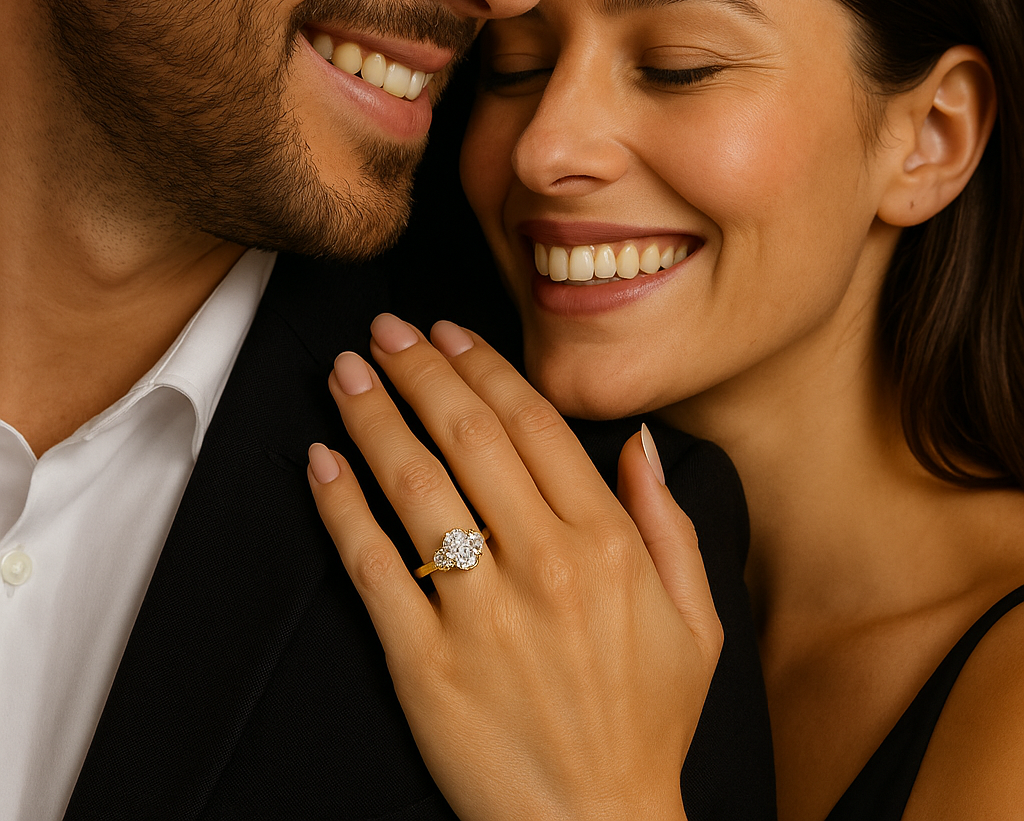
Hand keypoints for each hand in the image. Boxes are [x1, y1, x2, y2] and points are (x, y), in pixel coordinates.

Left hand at [307, 314, 721, 820]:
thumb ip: (670, 522)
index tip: (448, 332)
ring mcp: (479, 614)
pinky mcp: (423, 663)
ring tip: (346, 373)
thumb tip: (636, 440)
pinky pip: (372, 566)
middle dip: (419, 371)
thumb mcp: (694, 619)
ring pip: (414, 487)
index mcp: (607, 546)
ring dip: (372, 417)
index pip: (532, 426)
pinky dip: (340, 506)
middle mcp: (543, 566)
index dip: (483, 367)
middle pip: (467, 438)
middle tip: (385, 331)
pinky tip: (321, 461)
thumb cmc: (646, 721)